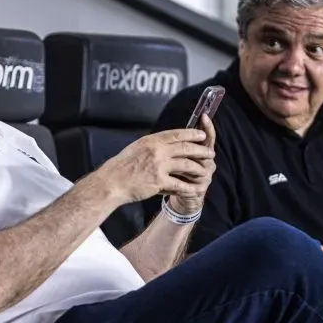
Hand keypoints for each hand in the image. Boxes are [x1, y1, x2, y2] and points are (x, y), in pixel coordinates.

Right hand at [97, 116, 215, 207]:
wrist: (112, 182)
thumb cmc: (122, 166)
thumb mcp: (137, 147)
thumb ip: (152, 145)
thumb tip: (166, 142)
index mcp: (151, 141)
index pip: (177, 134)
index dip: (192, 134)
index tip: (202, 135)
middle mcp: (157, 151)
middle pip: (185, 148)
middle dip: (200, 150)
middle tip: (210, 153)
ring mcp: (158, 166)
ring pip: (186, 165)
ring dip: (198, 168)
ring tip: (205, 170)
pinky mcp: (158, 182)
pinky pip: (179, 184)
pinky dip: (189, 187)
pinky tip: (195, 189)